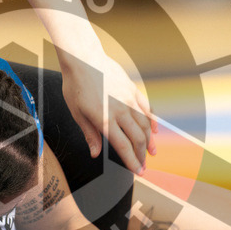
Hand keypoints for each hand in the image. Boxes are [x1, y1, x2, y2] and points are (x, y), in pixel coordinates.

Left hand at [59, 50, 156, 174]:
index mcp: (105, 119)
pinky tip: (154, 130)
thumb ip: (90, 134)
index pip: (123, 146)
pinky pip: (146, 107)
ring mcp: (128, 99)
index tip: (138, 171)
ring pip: (145, 124)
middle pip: (137, 138)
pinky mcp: (132, 89)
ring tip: (152, 151)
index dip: (132, 161)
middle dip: (142, 155)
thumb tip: (96, 154)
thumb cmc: (76, 85)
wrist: (83, 58)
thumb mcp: (77, 113)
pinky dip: (152, 120)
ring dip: (149, 140)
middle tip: (143, 166)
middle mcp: (120, 110)